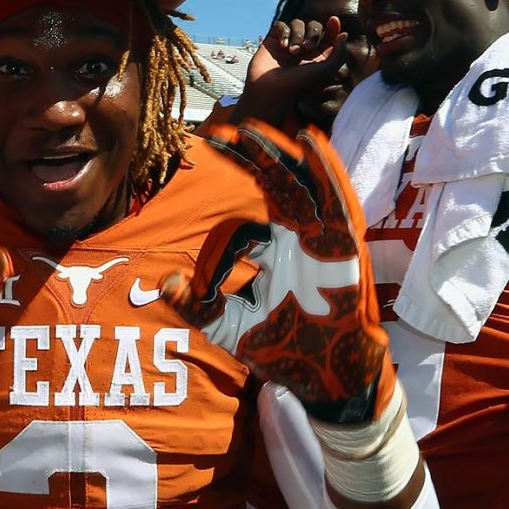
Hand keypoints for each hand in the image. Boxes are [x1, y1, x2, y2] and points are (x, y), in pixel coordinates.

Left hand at [160, 120, 393, 423]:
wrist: (326, 380)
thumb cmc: (284, 350)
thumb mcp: (228, 326)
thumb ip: (196, 305)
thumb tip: (163, 284)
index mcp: (277, 249)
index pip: (243, 225)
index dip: (217, 252)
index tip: (200, 286)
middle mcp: (300, 237)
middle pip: (276, 183)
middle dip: (250, 157)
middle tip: (221, 131)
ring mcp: (323, 239)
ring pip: (302, 183)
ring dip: (279, 154)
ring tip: (253, 128)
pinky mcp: (345, 247)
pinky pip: (337, 200)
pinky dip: (326, 170)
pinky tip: (311, 141)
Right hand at [247, 16, 348, 91]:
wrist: (272, 91)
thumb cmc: (300, 84)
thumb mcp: (327, 71)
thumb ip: (340, 53)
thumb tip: (344, 34)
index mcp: (318, 57)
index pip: (328, 36)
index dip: (333, 27)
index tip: (334, 20)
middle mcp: (304, 49)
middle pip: (314, 26)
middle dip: (313, 33)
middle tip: (308, 48)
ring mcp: (288, 44)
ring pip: (297, 23)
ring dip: (297, 35)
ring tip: (292, 52)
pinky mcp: (273, 41)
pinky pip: (280, 25)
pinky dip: (284, 32)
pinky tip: (282, 46)